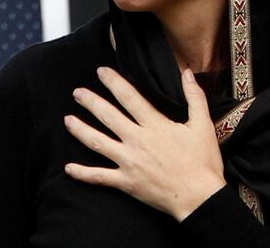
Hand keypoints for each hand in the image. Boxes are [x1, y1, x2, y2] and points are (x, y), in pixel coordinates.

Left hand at [64, 66, 225, 221]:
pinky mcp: (126, 182)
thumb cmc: (203, 162)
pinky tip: (69, 168)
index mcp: (154, 125)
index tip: (100, 71)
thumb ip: (195, 97)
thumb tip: (188, 72)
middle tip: (77, 92)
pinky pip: (100, 177)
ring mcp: (129, 161)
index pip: (129, 97)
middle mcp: (137, 140)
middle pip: (107, 116)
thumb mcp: (203, 125)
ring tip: (67, 120)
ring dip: (80, 130)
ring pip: (97, 142)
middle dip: (90, 102)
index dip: (113, 82)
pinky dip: (83, 173)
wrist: (200, 198)